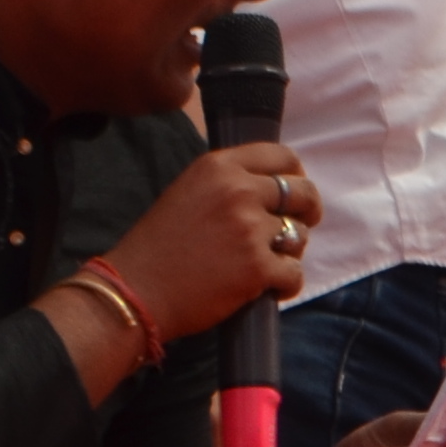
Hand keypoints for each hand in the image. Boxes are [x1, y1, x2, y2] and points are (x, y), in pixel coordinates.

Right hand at [95, 140, 312, 345]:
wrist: (137, 290)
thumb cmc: (157, 247)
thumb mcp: (188, 192)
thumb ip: (228, 183)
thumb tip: (272, 188)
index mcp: (219, 166)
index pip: (281, 156)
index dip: (296, 175)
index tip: (295, 193)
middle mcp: (238, 190)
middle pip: (303, 192)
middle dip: (307, 212)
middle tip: (296, 230)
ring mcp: (250, 229)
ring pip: (300, 236)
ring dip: (290, 253)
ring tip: (264, 266)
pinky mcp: (257, 267)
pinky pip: (294, 274)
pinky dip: (285, 285)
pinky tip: (266, 290)